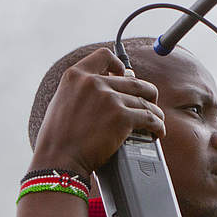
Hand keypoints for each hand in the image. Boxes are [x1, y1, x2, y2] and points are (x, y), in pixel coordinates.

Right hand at [30, 48, 164, 174]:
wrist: (58, 160)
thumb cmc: (58, 138)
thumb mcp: (63, 102)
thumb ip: (83, 91)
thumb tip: (109, 85)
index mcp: (76, 76)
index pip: (105, 56)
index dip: (120, 64)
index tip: (125, 74)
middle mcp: (94, 83)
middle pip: (134, 81)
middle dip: (147, 93)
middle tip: (149, 103)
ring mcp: (109, 99)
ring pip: (145, 101)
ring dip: (155, 111)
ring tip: (156, 120)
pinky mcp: (122, 117)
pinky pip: (150, 118)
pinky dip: (158, 126)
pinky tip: (157, 132)